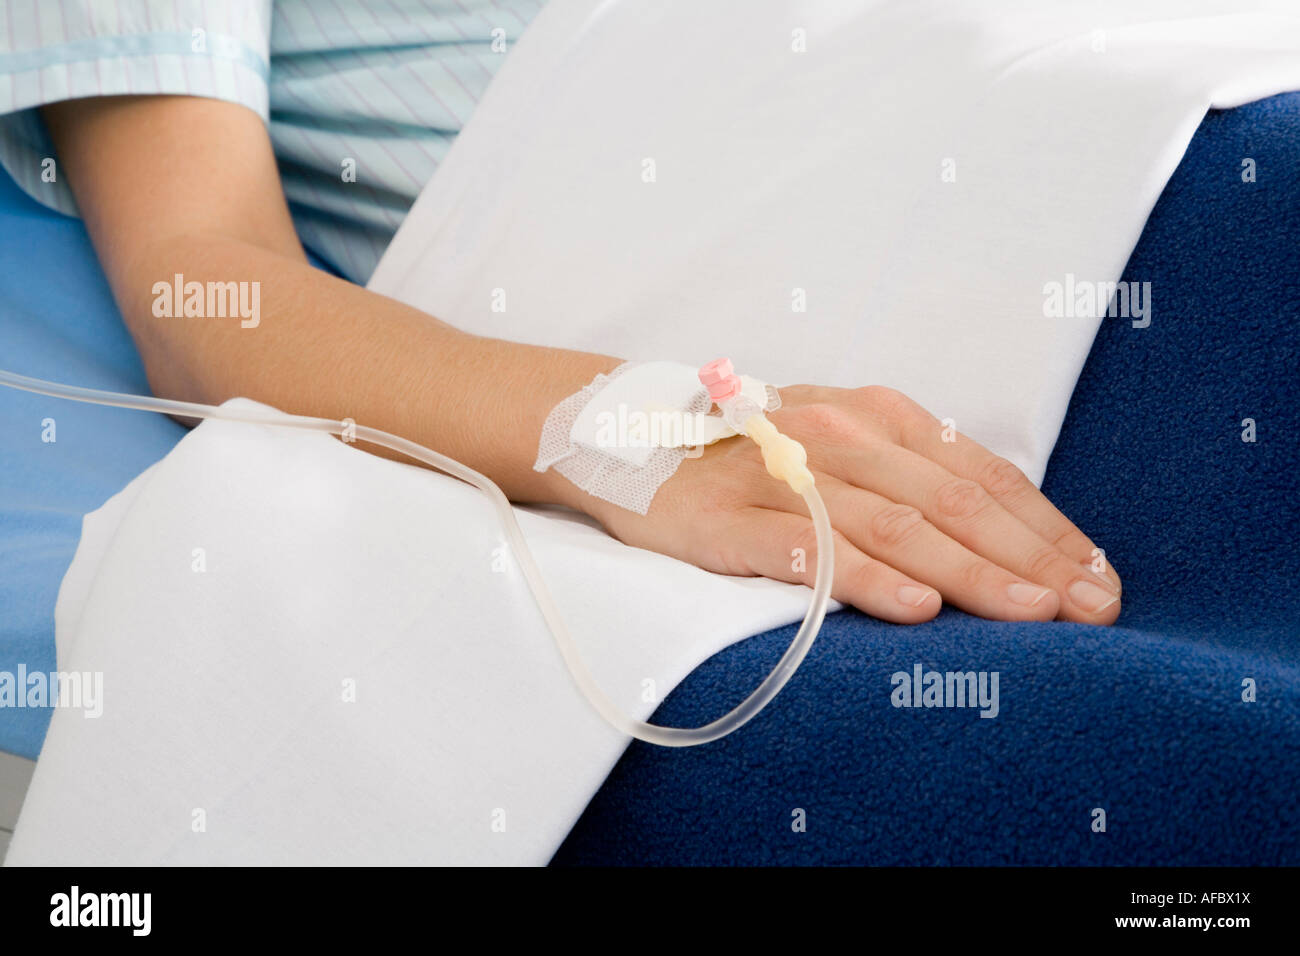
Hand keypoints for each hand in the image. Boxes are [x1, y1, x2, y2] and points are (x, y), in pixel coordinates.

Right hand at [585, 384, 1121, 624]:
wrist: (633, 437)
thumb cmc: (753, 450)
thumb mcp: (840, 440)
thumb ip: (909, 475)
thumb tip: (1005, 534)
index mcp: (878, 415)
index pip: (982, 473)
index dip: (1048, 528)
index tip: (1098, 576)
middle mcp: (839, 433)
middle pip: (953, 501)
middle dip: (1032, 560)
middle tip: (1092, 610)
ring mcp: (784, 473)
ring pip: (892, 524)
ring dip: (971, 572)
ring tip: (1031, 616)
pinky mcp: (730, 518)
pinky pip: (807, 549)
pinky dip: (864, 577)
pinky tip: (914, 607)